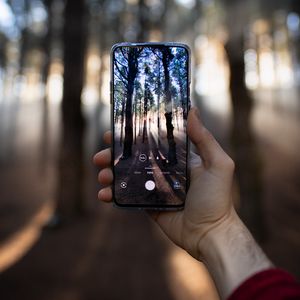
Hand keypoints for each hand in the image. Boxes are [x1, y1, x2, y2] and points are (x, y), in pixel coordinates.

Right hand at [93, 107, 234, 259]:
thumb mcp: (218, 164)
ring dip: (110, 173)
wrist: (210, 233)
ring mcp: (154, 188)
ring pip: (127, 176)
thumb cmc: (217, 198)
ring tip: (102, 175)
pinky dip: (113, 195)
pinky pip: (127, 197)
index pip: (151, 141)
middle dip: (115, 155)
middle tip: (100, 155)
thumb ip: (205, 139)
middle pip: (134, 158)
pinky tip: (104, 194)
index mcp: (177, 158)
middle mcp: (164, 170)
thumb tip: (192, 110)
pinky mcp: (148, 205)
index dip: (134, 135)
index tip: (116, 130)